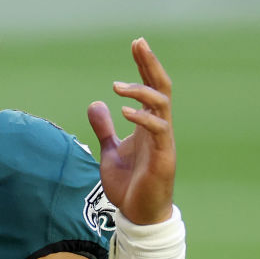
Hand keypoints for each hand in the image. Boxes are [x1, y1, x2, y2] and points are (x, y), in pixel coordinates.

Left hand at [87, 38, 174, 224]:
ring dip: (140, 92)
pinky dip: (143, 119)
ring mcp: (163, 142)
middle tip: (138, 43)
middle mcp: (159, 129)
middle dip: (150, 65)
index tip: (136, 44)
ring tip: (116, 86)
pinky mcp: (163, 158)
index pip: (150, 88)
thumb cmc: (129, 184)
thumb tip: (95, 104)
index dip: (144, 66)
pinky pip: (158, 131)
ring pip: (162, 106)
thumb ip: (104, 128)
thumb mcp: (110, 151)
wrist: (139, 215)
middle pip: (161, 88)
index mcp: (148, 125)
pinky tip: (125, 112)